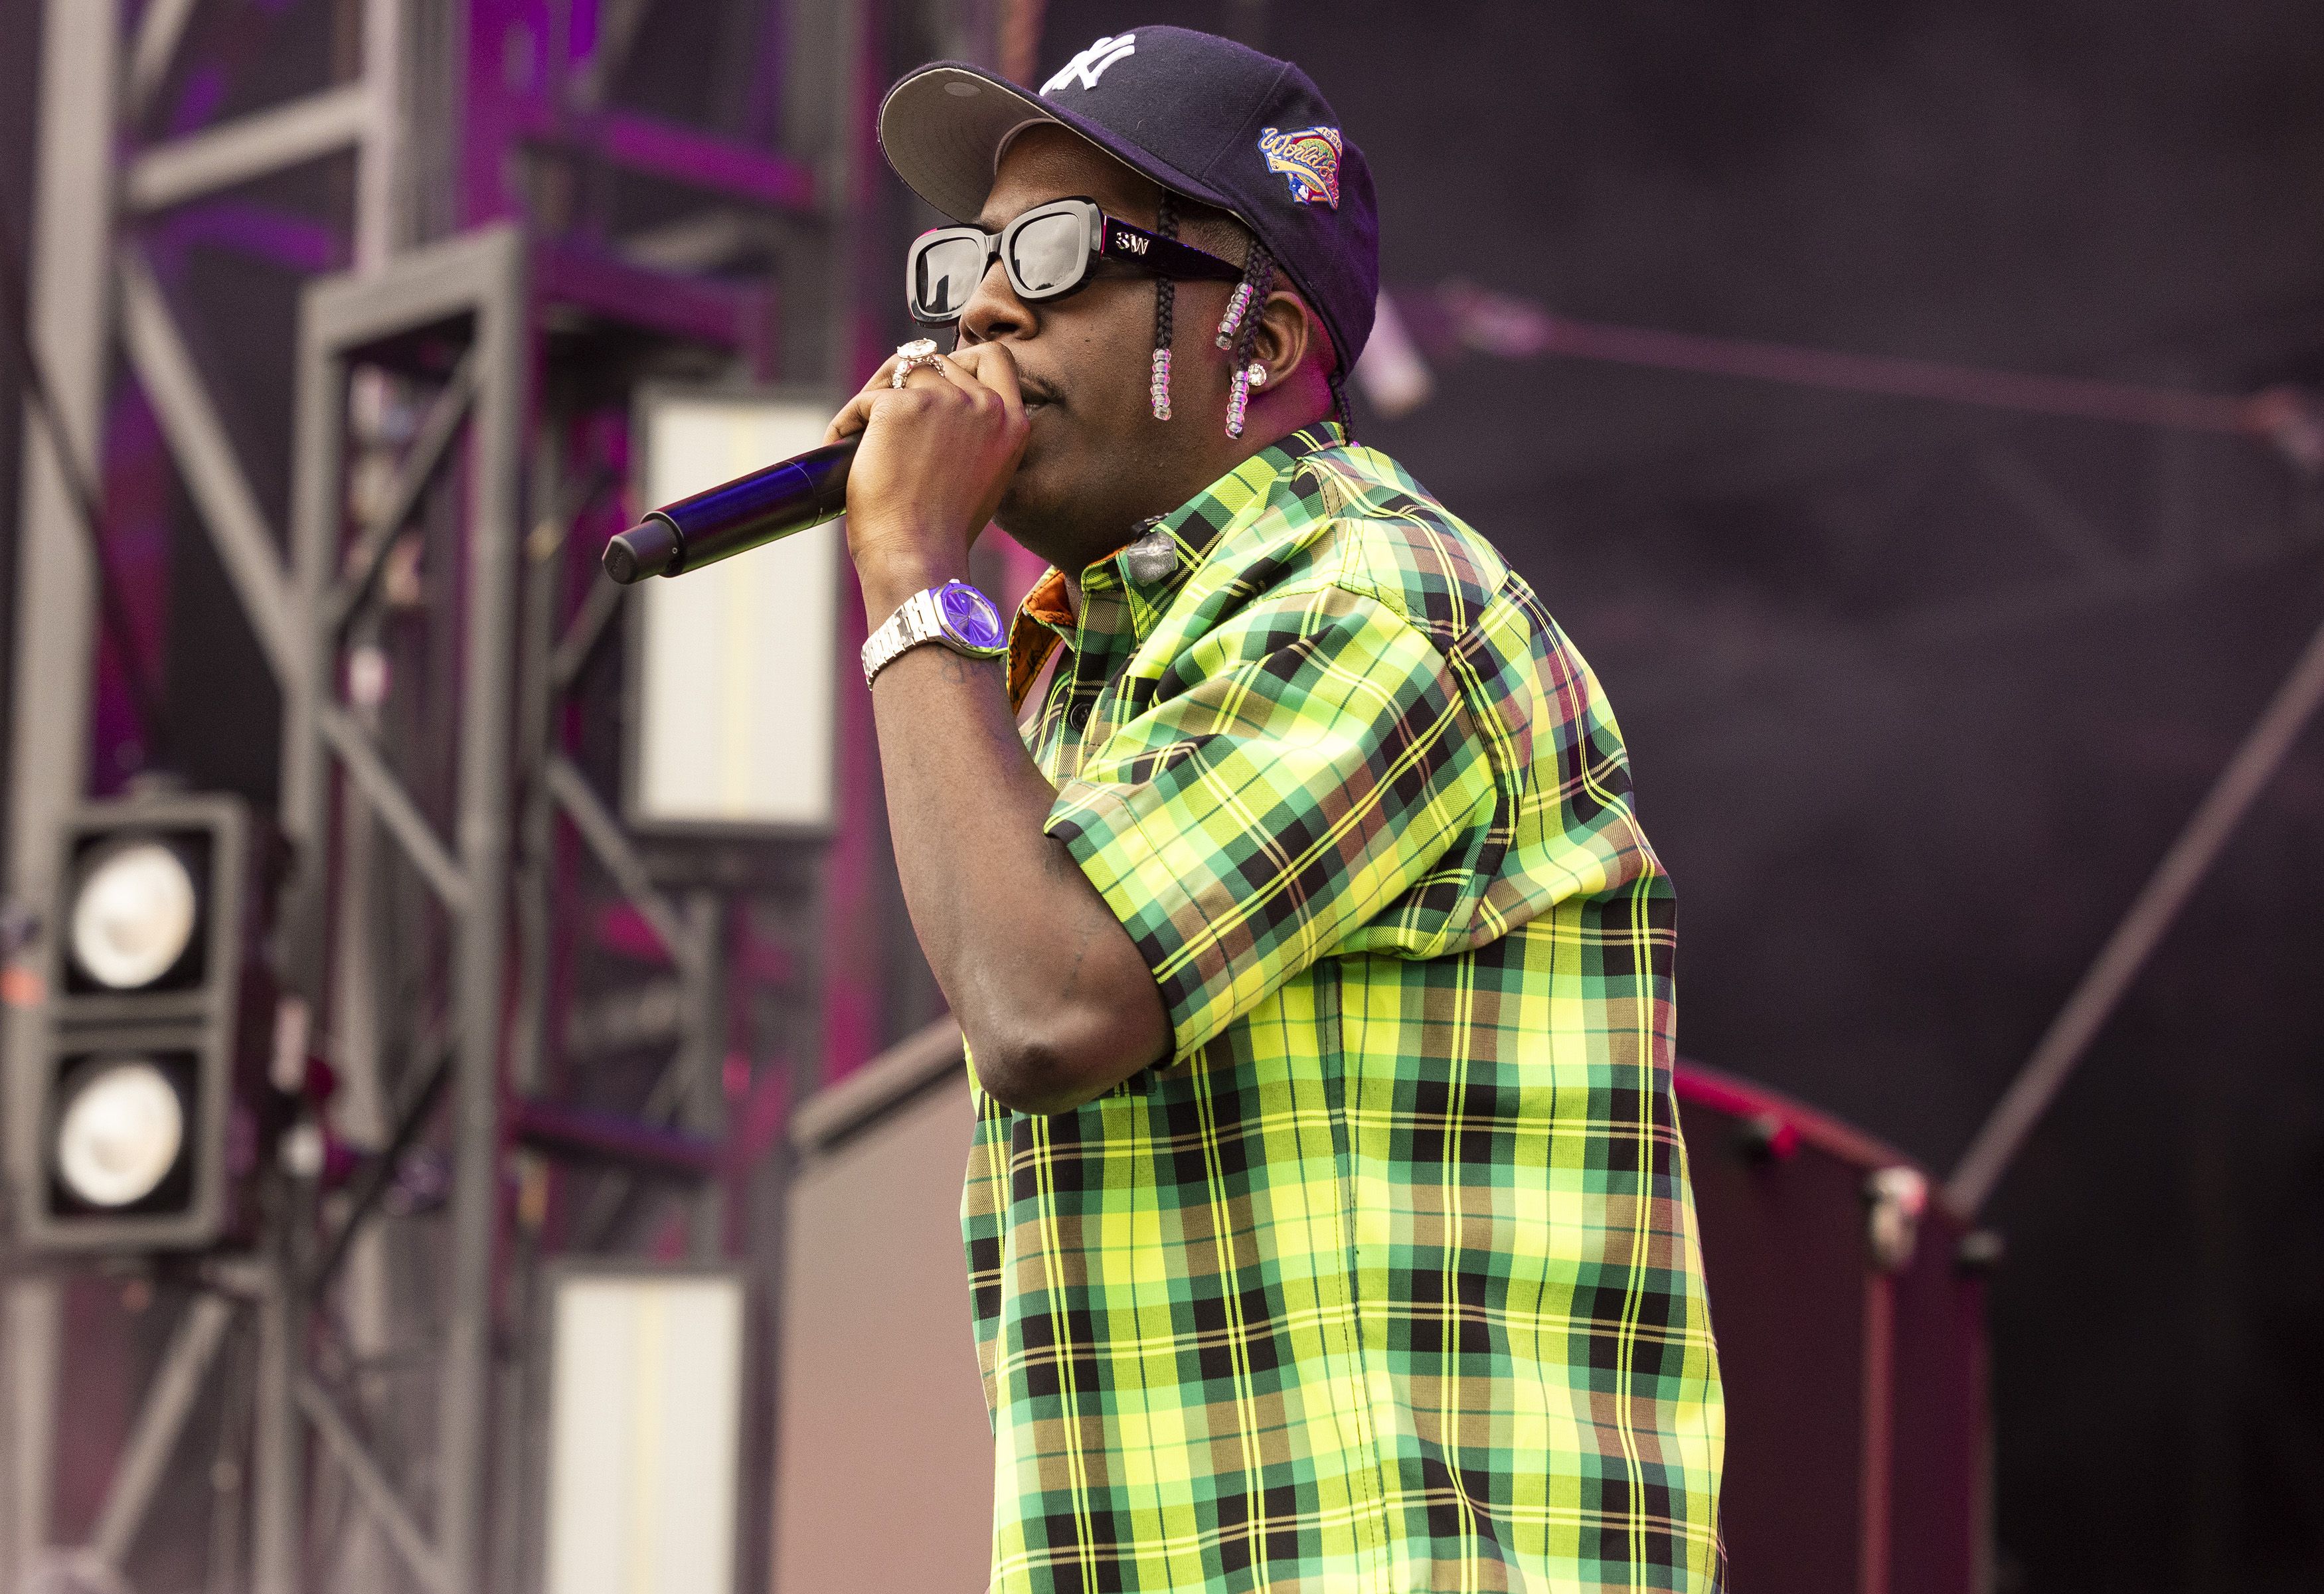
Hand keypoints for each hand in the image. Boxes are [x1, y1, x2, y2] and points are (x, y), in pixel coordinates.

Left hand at [825, 341, 1029, 614]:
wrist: (917, 556)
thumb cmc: (943, 530)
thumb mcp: (983, 476)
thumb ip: (976, 433)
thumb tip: (938, 398)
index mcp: (1012, 423)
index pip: (994, 357)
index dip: (960, 360)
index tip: (935, 380)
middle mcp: (985, 405)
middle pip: (938, 362)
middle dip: (906, 382)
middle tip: (881, 416)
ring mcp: (944, 401)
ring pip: (900, 372)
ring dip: (875, 396)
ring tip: (859, 433)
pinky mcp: (901, 405)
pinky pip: (865, 399)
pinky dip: (847, 421)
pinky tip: (839, 446)